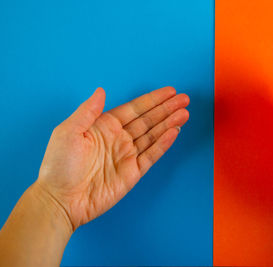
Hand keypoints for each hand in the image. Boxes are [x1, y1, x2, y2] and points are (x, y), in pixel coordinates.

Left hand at [36, 86, 189, 229]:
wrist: (61, 200)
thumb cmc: (59, 166)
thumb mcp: (68, 131)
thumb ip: (88, 111)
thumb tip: (101, 91)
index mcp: (104, 126)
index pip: (134, 109)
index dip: (152, 100)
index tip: (169, 92)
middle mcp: (119, 139)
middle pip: (148, 120)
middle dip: (166, 109)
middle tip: (184, 99)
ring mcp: (127, 155)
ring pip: (153, 135)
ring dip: (169, 123)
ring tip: (184, 113)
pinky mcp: (133, 172)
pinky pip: (152, 154)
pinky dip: (164, 143)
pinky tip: (174, 131)